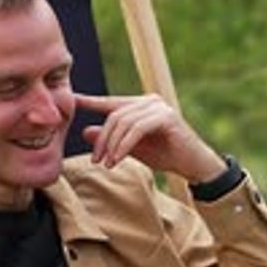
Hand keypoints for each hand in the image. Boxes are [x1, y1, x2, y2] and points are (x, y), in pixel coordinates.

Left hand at [75, 93, 225, 182]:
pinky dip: (124, 145)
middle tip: (96, 160)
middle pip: (114, 115)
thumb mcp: (133, 150)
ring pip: (124, 121)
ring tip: (106, 163)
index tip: (72, 101)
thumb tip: (86, 132)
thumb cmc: (166, 156)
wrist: (194, 165)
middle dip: (102, 139)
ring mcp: (159, 107)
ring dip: (112, 145)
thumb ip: (112, 140)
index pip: (111, 103)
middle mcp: (150, 101)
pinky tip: (117, 159)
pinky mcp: (166, 117)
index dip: (90, 102)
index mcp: (141, 105)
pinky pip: (137, 129)